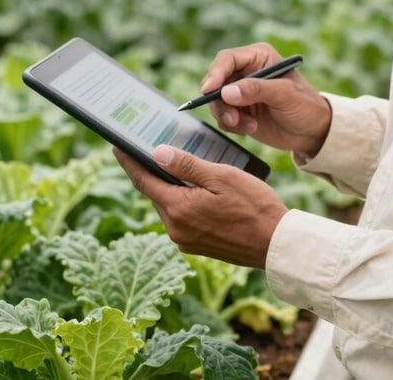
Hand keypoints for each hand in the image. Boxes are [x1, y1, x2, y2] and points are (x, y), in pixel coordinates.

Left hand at [114, 145, 286, 268]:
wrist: (275, 244)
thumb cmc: (254, 206)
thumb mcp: (222, 177)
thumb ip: (187, 166)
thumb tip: (157, 153)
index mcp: (178, 209)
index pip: (144, 180)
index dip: (129, 161)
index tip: (117, 146)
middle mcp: (176, 228)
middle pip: (155, 193)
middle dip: (151, 171)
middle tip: (149, 148)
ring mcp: (185, 240)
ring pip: (169, 205)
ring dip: (170, 186)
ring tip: (176, 165)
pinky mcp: (197, 246)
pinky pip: (182, 218)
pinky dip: (182, 200)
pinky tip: (196, 188)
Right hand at [202, 42, 331, 157]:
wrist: (312, 132)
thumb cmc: (305, 105)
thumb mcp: (284, 95)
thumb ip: (256, 90)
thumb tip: (226, 92)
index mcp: (258, 57)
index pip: (227, 59)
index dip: (215, 73)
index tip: (209, 90)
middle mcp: (246, 71)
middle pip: (216, 80)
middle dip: (220, 101)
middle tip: (232, 118)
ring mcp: (240, 91)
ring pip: (216, 101)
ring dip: (227, 116)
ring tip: (248, 126)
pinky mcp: (238, 110)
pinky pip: (222, 116)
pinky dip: (232, 125)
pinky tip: (251, 128)